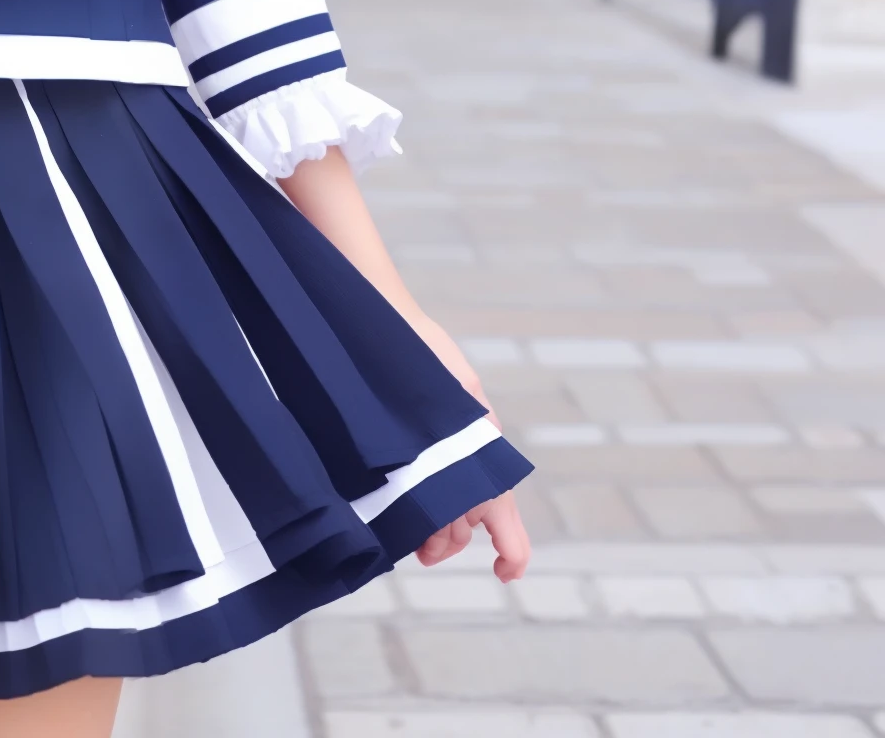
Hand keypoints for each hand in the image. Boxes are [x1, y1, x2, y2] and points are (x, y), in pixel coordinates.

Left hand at [402, 316, 528, 579]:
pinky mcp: (403, 450)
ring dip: (430, 532)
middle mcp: (461, 457)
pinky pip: (415, 492)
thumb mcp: (459, 393)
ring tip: (407, 536)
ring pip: (442, 513)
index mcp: (482, 448)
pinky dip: (414, 513)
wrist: (383, 320)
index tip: (505, 575)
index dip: (512, 551)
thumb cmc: (422, 350)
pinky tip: (396, 518)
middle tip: (422, 551)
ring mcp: (433, 456)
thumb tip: (468, 490)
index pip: (503, 512)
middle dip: (449, 541)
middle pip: (466, 521)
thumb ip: (473, 434)